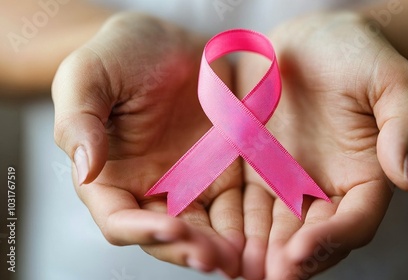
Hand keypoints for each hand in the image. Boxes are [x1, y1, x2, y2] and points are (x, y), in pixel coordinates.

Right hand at [52, 13, 242, 276]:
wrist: (169, 43)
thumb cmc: (122, 55)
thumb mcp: (89, 76)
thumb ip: (78, 120)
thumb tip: (85, 168)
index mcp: (110, 178)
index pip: (119, 219)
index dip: (142, 230)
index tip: (172, 227)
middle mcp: (149, 190)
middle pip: (166, 235)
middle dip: (189, 249)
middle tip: (215, 259)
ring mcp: (189, 186)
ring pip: (205, 230)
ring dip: (222, 249)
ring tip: (244, 260)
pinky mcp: (222, 175)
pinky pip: (236, 207)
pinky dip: (248, 227)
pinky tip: (263, 237)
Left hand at [237, 12, 407, 278]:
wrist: (314, 41)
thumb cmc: (359, 56)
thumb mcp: (391, 81)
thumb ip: (403, 125)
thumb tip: (406, 177)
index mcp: (364, 178)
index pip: (354, 221)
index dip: (331, 240)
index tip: (300, 251)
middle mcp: (325, 190)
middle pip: (310, 238)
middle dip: (287, 260)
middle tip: (264, 275)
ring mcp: (288, 182)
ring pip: (273, 229)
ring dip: (256, 253)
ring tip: (237, 268)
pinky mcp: (255, 170)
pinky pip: (243, 204)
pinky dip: (232, 226)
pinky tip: (217, 240)